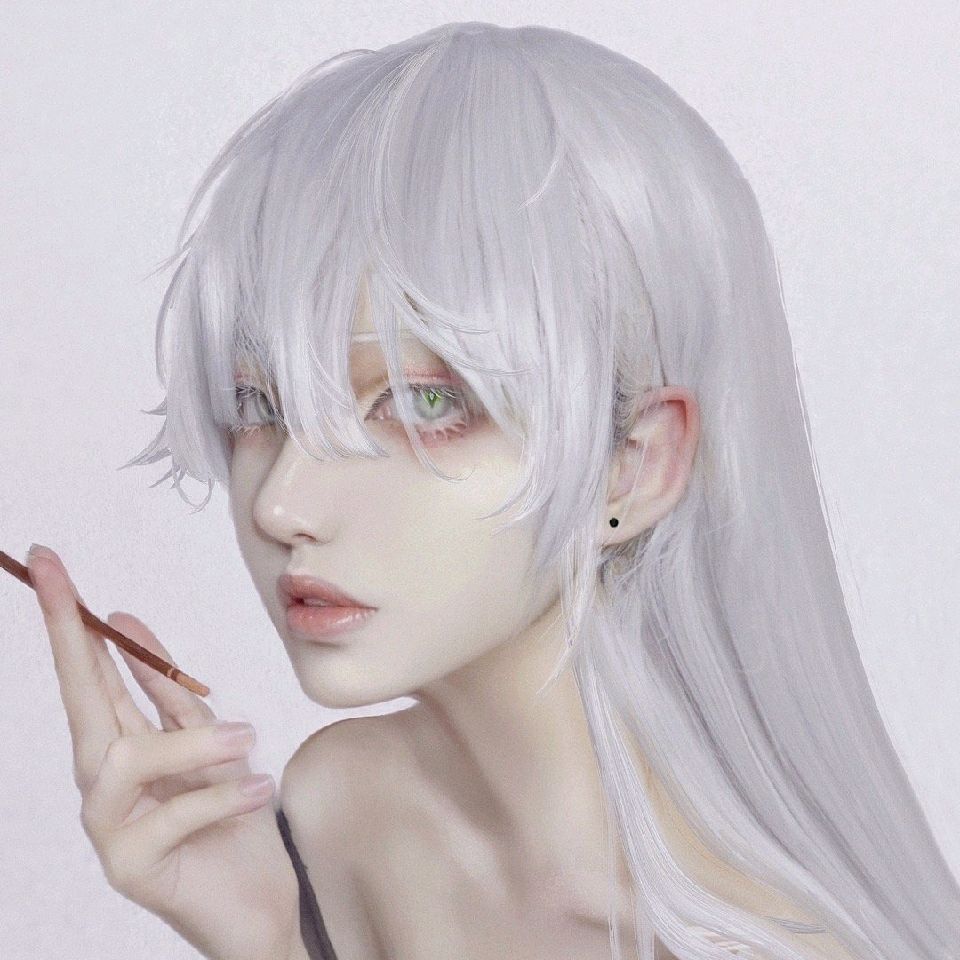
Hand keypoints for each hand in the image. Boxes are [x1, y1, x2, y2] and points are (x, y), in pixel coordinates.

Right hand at [28, 545, 302, 959]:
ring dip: (197, 743)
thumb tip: (128, 620)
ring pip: (133, 756)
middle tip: (58, 573)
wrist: (259, 899)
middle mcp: (103, 782)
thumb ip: (172, 693)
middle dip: (72, 635)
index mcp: (122, 747)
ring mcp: (108, 827)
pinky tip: (257, 793)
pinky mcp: (128, 867)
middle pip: (81, 700)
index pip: (91, 674)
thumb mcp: (213, 743)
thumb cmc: (231, 817)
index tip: (50, 562)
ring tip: (247, 743)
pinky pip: (176, 812)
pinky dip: (224, 797)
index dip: (72, 620)